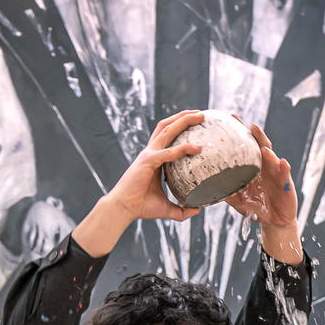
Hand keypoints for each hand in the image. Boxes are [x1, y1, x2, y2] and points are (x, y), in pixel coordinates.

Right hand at [107, 110, 205, 224]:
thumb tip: (197, 210)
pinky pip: (168, 152)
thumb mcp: (166, 208)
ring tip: (200, 116)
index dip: (179, 127)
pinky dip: (182, 149)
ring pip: (167, 130)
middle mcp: (150, 152)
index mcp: (154, 159)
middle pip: (167, 127)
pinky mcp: (148, 162)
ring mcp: (148, 155)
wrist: (122, 209)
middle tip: (201, 114)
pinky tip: (196, 148)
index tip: (196, 123)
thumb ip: (181, 210)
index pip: (167, 137)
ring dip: (183, 121)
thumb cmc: (141, 207)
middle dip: (184, 117)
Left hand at [226, 123, 300, 261]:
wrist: (274, 221)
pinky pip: (285, 174)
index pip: (246, 146)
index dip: (239, 133)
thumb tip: (204, 188)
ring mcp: (276, 173)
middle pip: (260, 146)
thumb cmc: (257, 208)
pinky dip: (283, 168)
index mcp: (253, 167)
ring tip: (263, 146)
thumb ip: (225, 192)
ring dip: (268, 150)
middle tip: (247, 124)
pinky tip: (282, 162)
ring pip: (272, 158)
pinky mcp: (286, 183)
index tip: (229, 119)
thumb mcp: (238, 201)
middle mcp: (265, 166)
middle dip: (255, 135)